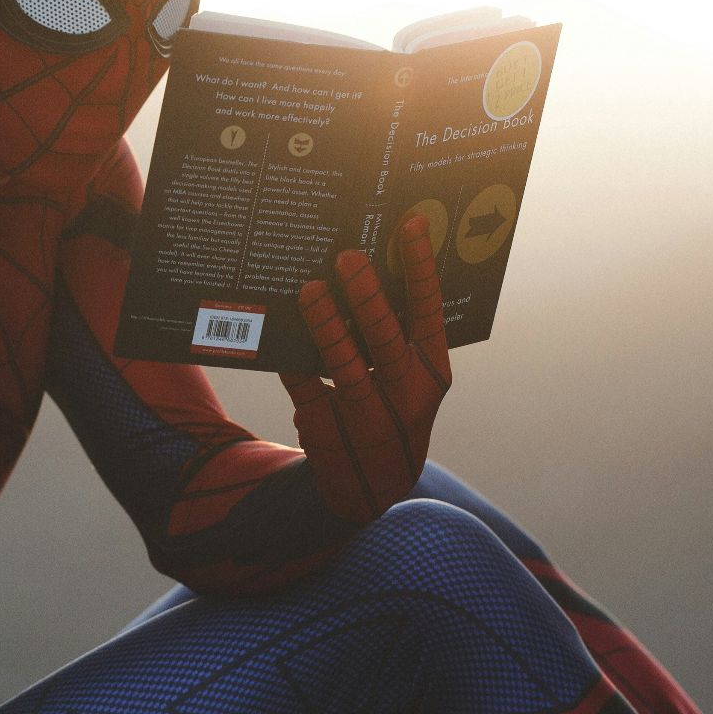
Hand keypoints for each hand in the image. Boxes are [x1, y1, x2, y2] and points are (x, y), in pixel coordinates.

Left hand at [280, 215, 451, 523]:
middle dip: (367, 297)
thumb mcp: (410, 378)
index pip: (429, 312)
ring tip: (310, 289)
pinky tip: (280, 329)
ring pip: (344, 365)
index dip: (421, 268)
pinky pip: (305, 388)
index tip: (411, 224)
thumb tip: (365, 267)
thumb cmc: (391, 408)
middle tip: (347, 258)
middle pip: (386, 340)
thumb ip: (398, 333)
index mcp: (432, 372)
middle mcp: (406, 396)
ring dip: (326, 325)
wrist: (371, 488)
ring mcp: (366, 417)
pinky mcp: (326, 431)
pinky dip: (293, 359)